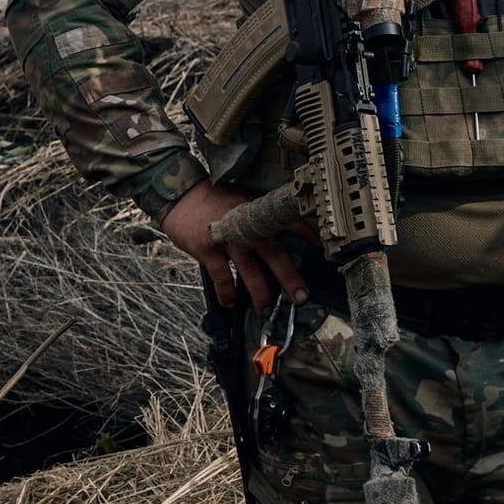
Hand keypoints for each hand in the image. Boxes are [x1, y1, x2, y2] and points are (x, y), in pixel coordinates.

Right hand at [161, 180, 312, 312]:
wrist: (181, 194)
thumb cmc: (214, 200)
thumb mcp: (242, 200)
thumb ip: (259, 217)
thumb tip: (281, 236)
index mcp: (256, 212)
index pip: (288, 221)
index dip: (307, 235)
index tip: (322, 249)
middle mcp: (245, 226)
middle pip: (274, 254)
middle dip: (289, 278)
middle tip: (301, 297)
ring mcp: (227, 238)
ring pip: (249, 271)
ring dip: (260, 293)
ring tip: (265, 309)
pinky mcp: (207, 249)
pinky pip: (221, 277)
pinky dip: (227, 293)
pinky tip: (230, 303)